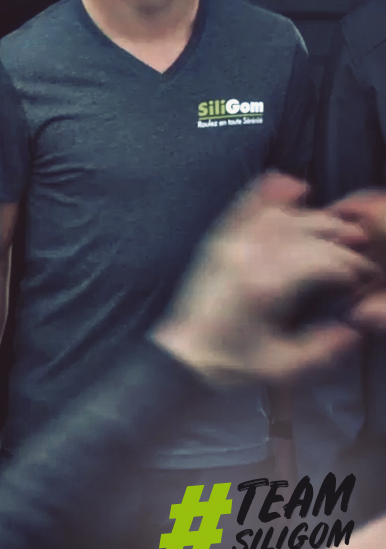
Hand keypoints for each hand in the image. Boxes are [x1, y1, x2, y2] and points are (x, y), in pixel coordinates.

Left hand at [152, 174, 382, 385]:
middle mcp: (247, 259)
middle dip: (338, 235)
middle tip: (359, 245)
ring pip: (279, 218)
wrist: (184, 355)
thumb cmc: (233, 363)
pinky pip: (243, 209)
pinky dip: (267, 193)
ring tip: (337, 224)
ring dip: (313, 217)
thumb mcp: (285, 365)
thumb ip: (323, 348)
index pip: (321, 260)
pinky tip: (290, 183)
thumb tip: (355, 329)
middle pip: (304, 233)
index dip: (349, 264)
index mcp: (267, 288)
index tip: (363, 274)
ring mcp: (229, 247)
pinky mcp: (217, 244)